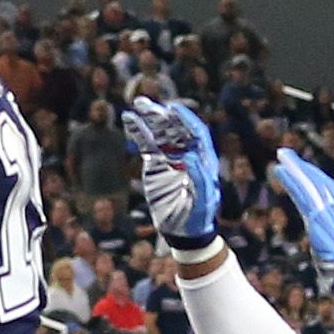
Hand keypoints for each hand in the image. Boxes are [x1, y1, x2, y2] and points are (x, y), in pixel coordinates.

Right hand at [124, 98, 221, 248]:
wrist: (183, 230)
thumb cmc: (198, 216)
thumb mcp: (202, 199)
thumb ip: (198, 177)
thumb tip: (189, 156)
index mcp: (203, 158)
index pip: (196, 132)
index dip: (185, 120)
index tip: (173, 110)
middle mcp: (187, 153)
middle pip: (175, 128)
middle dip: (162, 115)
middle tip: (147, 104)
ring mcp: (170, 157)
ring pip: (160, 132)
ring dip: (150, 118)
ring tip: (138, 104)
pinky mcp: (155, 164)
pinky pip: (147, 144)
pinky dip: (139, 131)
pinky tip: (130, 119)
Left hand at [267, 146, 333, 302]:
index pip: (329, 192)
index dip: (316, 180)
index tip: (304, 171)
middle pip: (319, 182)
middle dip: (303, 168)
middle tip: (287, 155)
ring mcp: (329, 211)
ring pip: (309, 183)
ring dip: (294, 168)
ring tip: (281, 157)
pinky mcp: (318, 216)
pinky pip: (302, 193)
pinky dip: (291, 180)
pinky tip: (280, 170)